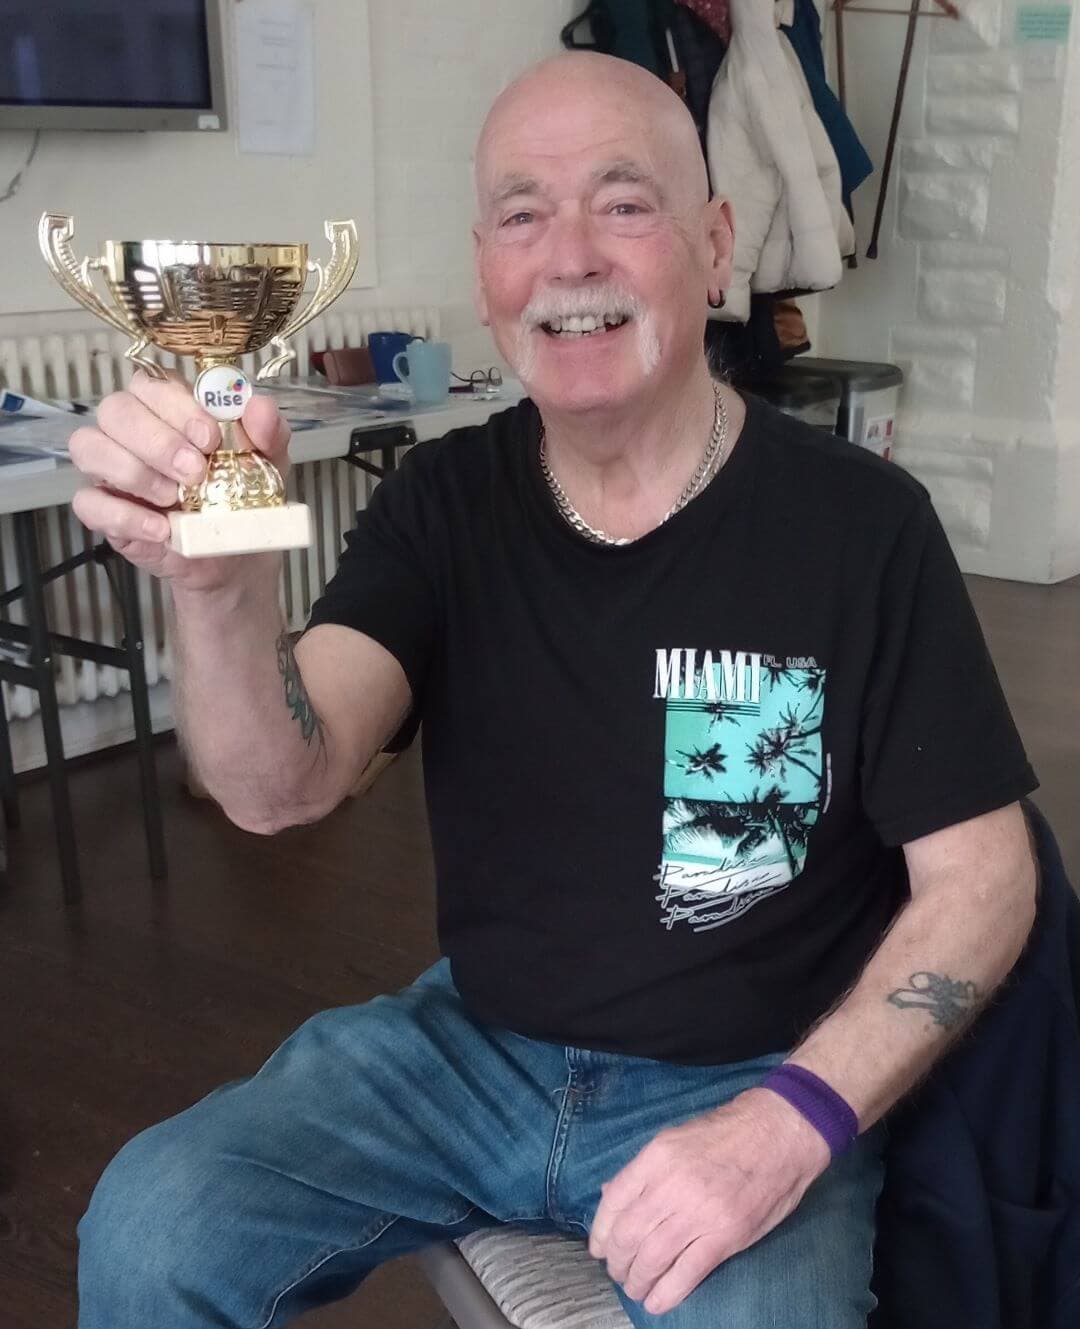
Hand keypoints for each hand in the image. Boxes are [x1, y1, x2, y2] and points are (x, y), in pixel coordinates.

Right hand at [69, 370, 290, 592]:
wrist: (237, 554)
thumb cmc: (243, 495)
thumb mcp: (268, 460)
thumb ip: (268, 430)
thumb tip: (260, 407)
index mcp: (167, 407)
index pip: (152, 384)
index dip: (177, 406)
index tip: (210, 438)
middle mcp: (131, 430)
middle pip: (115, 410)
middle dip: (157, 440)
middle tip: (195, 472)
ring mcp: (110, 468)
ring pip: (89, 447)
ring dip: (134, 472)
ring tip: (173, 497)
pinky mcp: (103, 509)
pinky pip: (88, 502)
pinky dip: (124, 516)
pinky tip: (160, 529)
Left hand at [588, 1086, 830, 1315]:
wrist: (780, 1132)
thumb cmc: (728, 1132)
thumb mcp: (677, 1137)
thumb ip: (644, 1169)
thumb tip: (610, 1194)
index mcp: (657, 1155)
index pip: (614, 1200)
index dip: (601, 1231)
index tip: (599, 1248)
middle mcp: (672, 1184)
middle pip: (628, 1234)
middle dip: (617, 1261)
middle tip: (618, 1272)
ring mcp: (699, 1212)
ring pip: (652, 1258)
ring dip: (637, 1280)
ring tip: (635, 1287)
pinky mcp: (726, 1236)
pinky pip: (687, 1273)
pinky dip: (666, 1293)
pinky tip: (656, 1301)